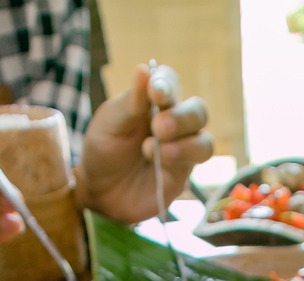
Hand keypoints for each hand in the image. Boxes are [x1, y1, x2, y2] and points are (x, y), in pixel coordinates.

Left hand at [74, 63, 212, 223]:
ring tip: (154, 148)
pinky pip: (191, 167)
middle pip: (199, 112)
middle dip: (182, 117)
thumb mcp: (110, 122)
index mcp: (156, 102)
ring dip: (186, 144)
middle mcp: (175, 123)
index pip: (171, 83)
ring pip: (205, 143)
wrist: (98, 188)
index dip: (167, 84)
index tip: (155, 91)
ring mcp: (181, 151)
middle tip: (158, 127)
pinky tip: (157, 161)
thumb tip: (144, 69)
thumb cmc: (104, 147)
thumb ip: (131, 101)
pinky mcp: (180, 177)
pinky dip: (178, 161)